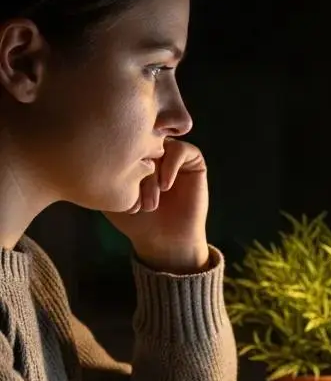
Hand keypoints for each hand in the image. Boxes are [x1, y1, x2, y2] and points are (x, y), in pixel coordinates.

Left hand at [103, 139, 209, 271]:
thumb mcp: (109, 193)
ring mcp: (172, 153)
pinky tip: (165, 187)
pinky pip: (181, 149)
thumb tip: (86, 147)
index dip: (117, 163)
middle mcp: (152, 150)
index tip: (117, 194)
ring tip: (151, 201)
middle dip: (136, 169)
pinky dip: (170, 167)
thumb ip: (100, 170)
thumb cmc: (135, 221)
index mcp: (131, 153)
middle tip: (135, 199)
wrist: (165, 240)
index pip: (119, 139)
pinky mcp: (193, 160)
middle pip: (139, 140)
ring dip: (152, 173)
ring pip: (160, 145)